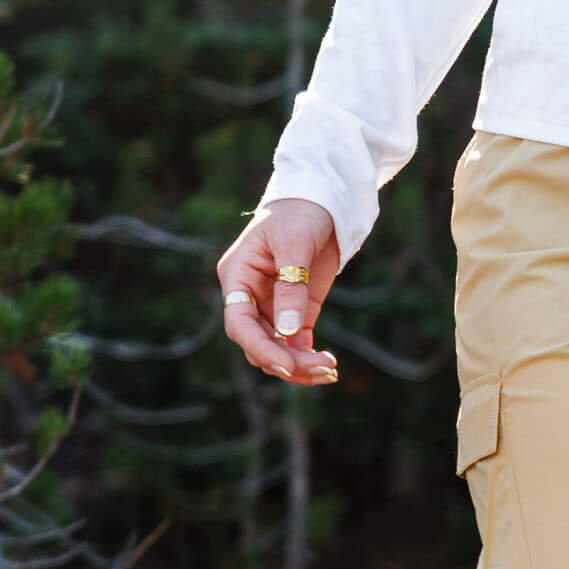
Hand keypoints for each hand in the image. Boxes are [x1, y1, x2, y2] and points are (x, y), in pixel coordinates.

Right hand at [218, 198, 342, 384]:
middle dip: (286, 361)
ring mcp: (273, 304)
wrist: (323, 196)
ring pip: (277, 348)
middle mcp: (250, 295)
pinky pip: (296, 341)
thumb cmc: (300, 210)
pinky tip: (328, 365)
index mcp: (238, 276)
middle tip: (323, 369)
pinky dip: (308, 355)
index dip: (259, 347)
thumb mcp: (295, 242)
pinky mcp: (298, 307)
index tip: (286, 364)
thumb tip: (288, 332)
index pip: (238, 323)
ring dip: (299, 364)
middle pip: (258, 342)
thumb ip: (291, 286)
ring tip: (330, 372)